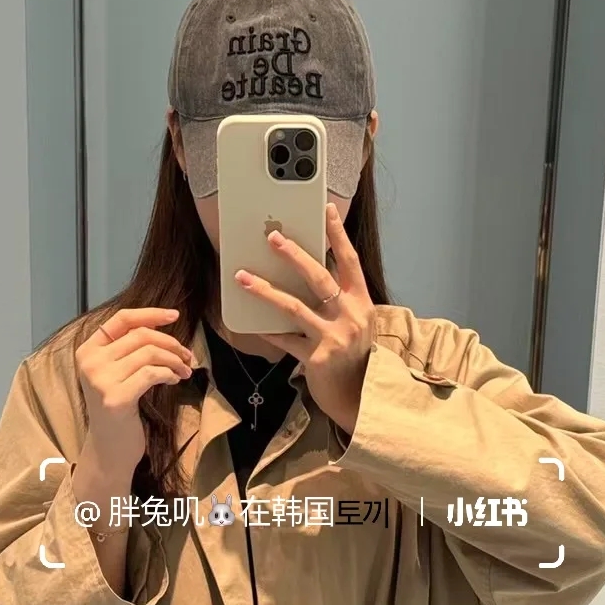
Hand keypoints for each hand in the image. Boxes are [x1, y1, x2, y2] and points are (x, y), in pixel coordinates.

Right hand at [75, 307, 193, 471]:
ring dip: (174, 360)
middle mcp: (90, 362)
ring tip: (184, 371)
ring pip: (149, 353)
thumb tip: (163, 327)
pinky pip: (152, 373)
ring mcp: (101, 380)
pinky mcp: (116, 398)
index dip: (151, 314)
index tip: (175, 315)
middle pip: (140, 335)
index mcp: (88, 350)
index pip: (122, 319)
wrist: (109, 448)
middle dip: (170, 342)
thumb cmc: (118, 409)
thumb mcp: (116, 374)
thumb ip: (128, 350)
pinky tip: (174, 380)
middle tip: (187, 356)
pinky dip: (169, 373)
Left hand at [234, 203, 373, 436]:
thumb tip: (307, 271)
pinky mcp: (317, 358)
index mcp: (362, 302)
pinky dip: (266, 330)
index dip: (337, 234)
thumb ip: (338, 300)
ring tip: (242, 276)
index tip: (325, 209)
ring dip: (265, 289)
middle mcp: (350, 316)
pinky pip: (284, 339)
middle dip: (293, 254)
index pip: (350, 261)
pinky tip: (250, 321)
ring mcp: (334, 337)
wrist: (359, 396)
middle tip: (272, 237)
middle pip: (319, 277)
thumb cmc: (353, 356)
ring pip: (294, 306)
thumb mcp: (355, 322)